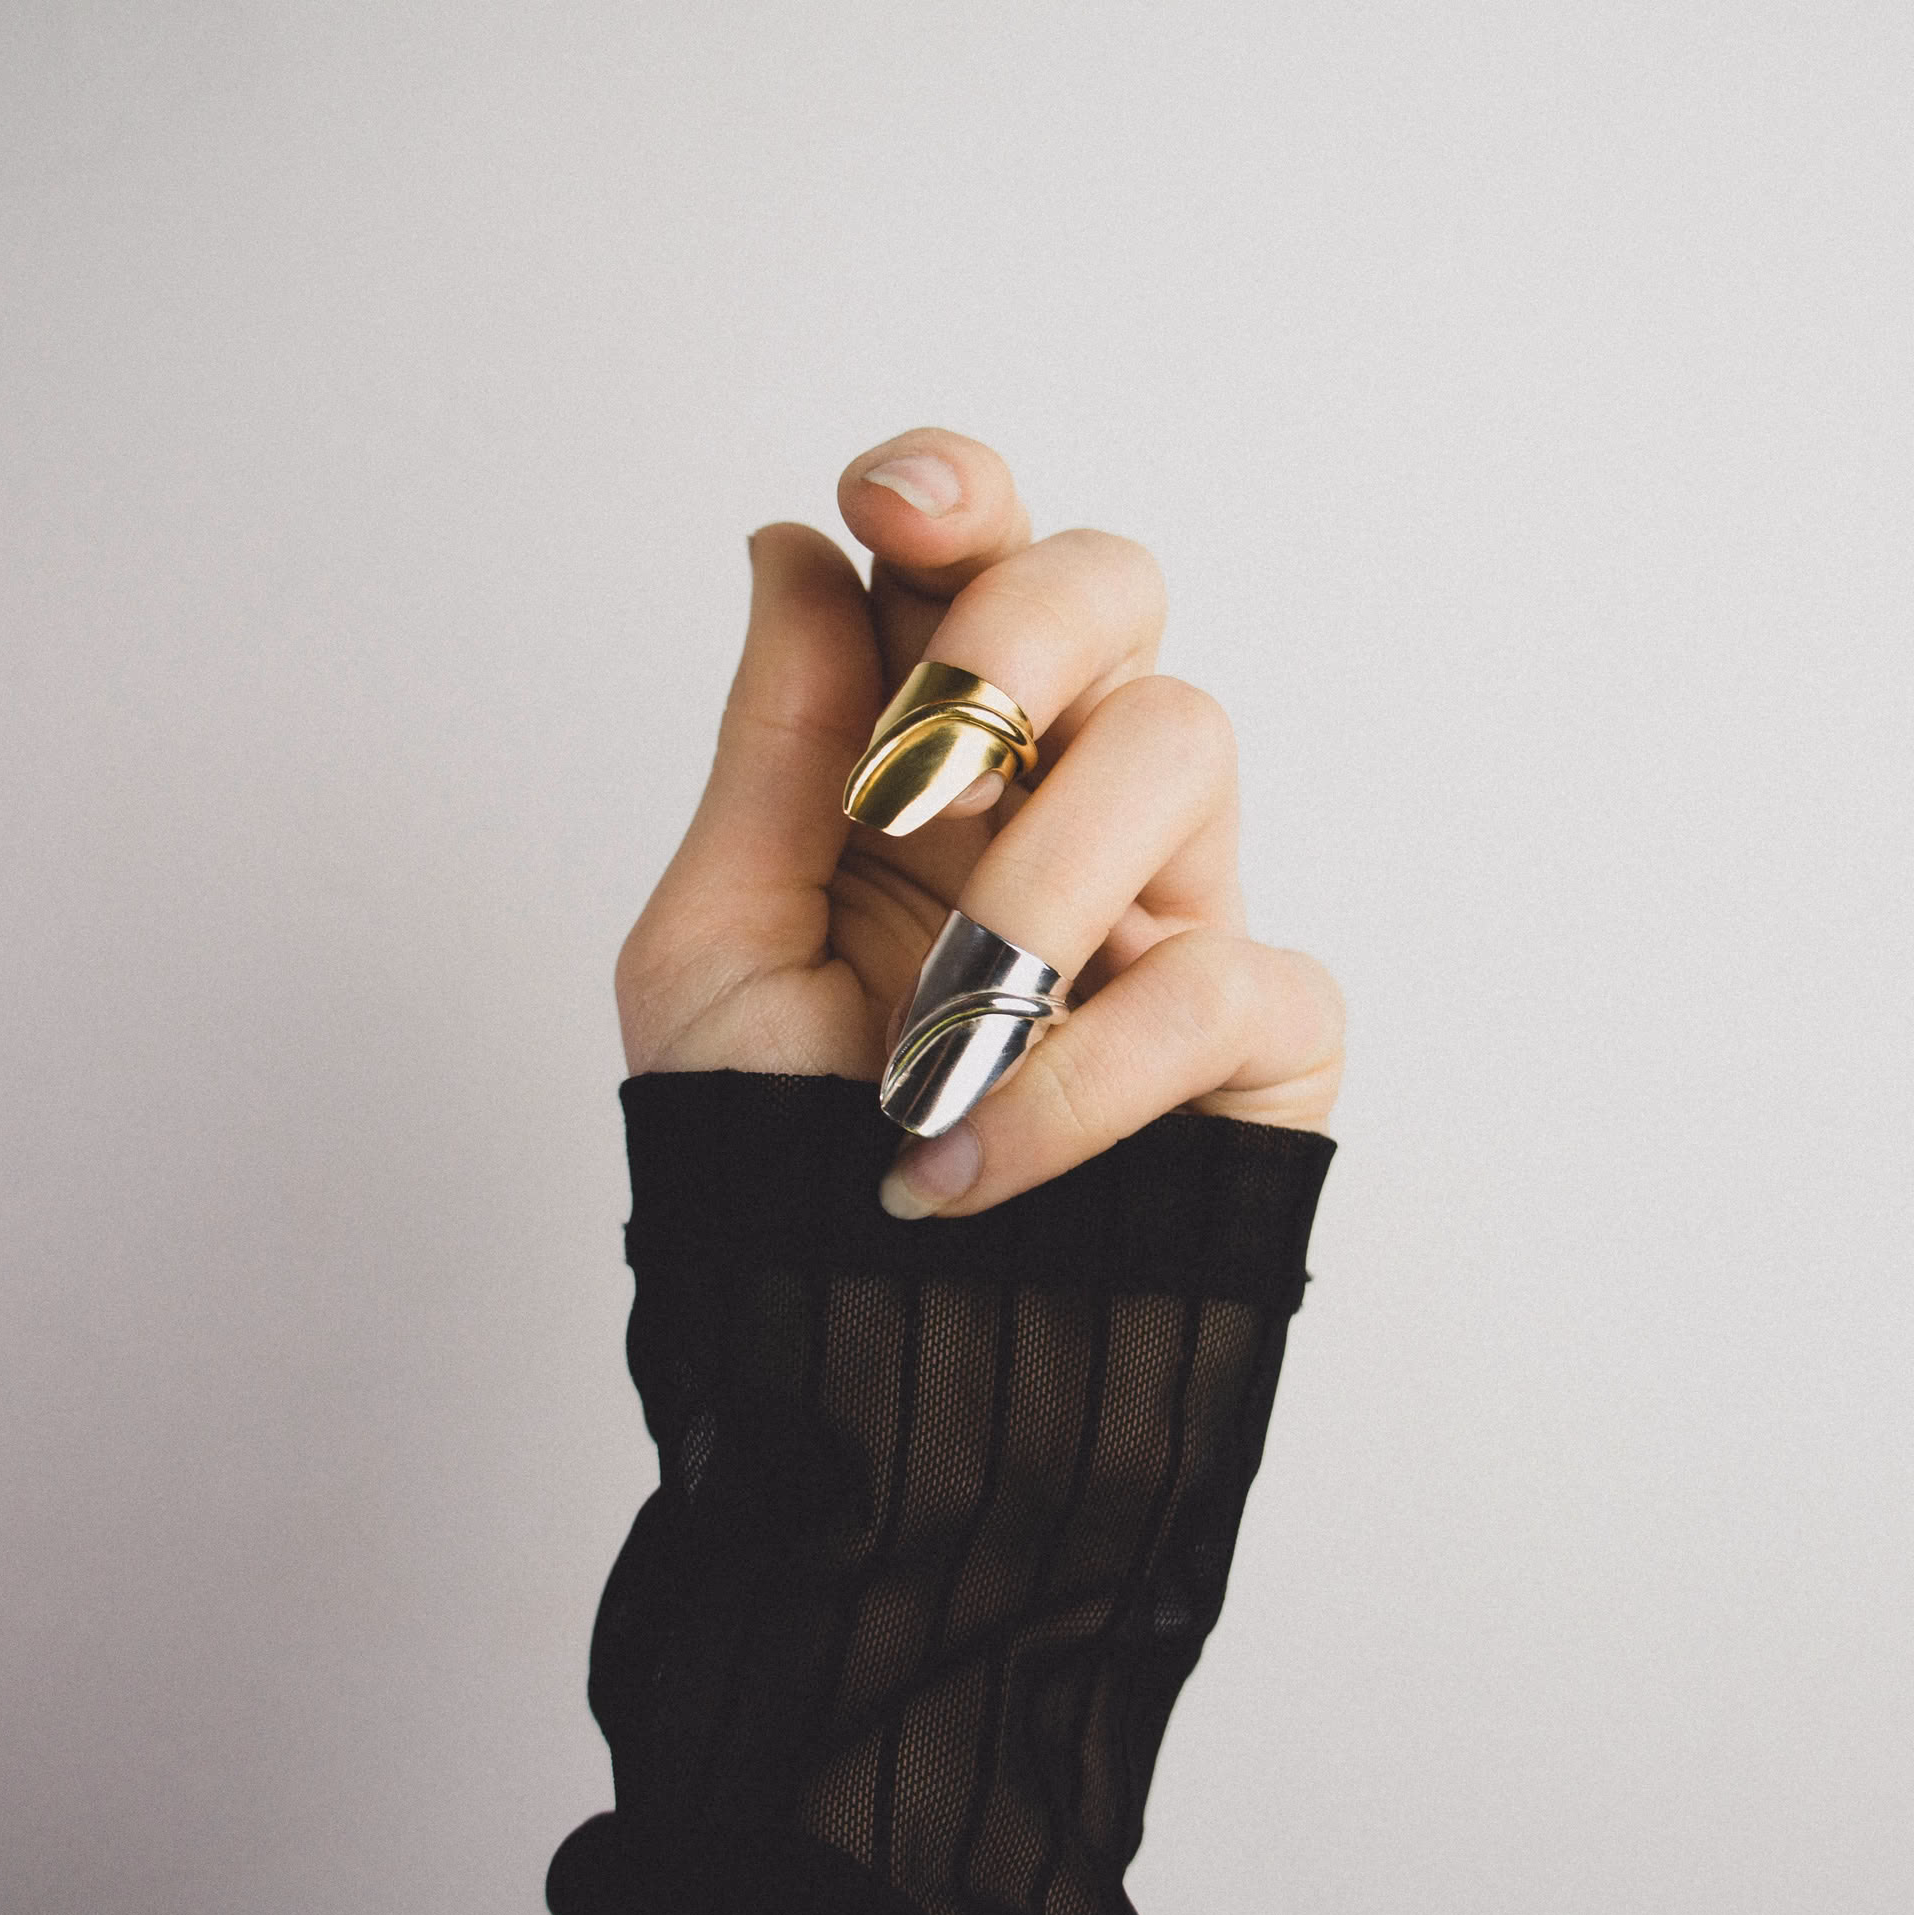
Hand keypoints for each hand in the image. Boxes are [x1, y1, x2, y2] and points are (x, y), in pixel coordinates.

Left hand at [614, 427, 1344, 1216]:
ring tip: (923, 1040)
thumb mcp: (717, 945)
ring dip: (1036, 883)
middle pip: (1119, 584)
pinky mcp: (1260, 1032)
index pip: (977, 563)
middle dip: (1017, 634)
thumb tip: (795, 544)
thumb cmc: (772, 1152)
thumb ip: (769, 748)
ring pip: (1187, 743)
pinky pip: (1226, 981)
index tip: (893, 507)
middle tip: (907, 788)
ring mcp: (1172, 903)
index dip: (956, 493)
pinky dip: (1078, 1075)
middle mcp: (1060, 799)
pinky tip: (965, 1160)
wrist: (856, 1358)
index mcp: (928, 763)